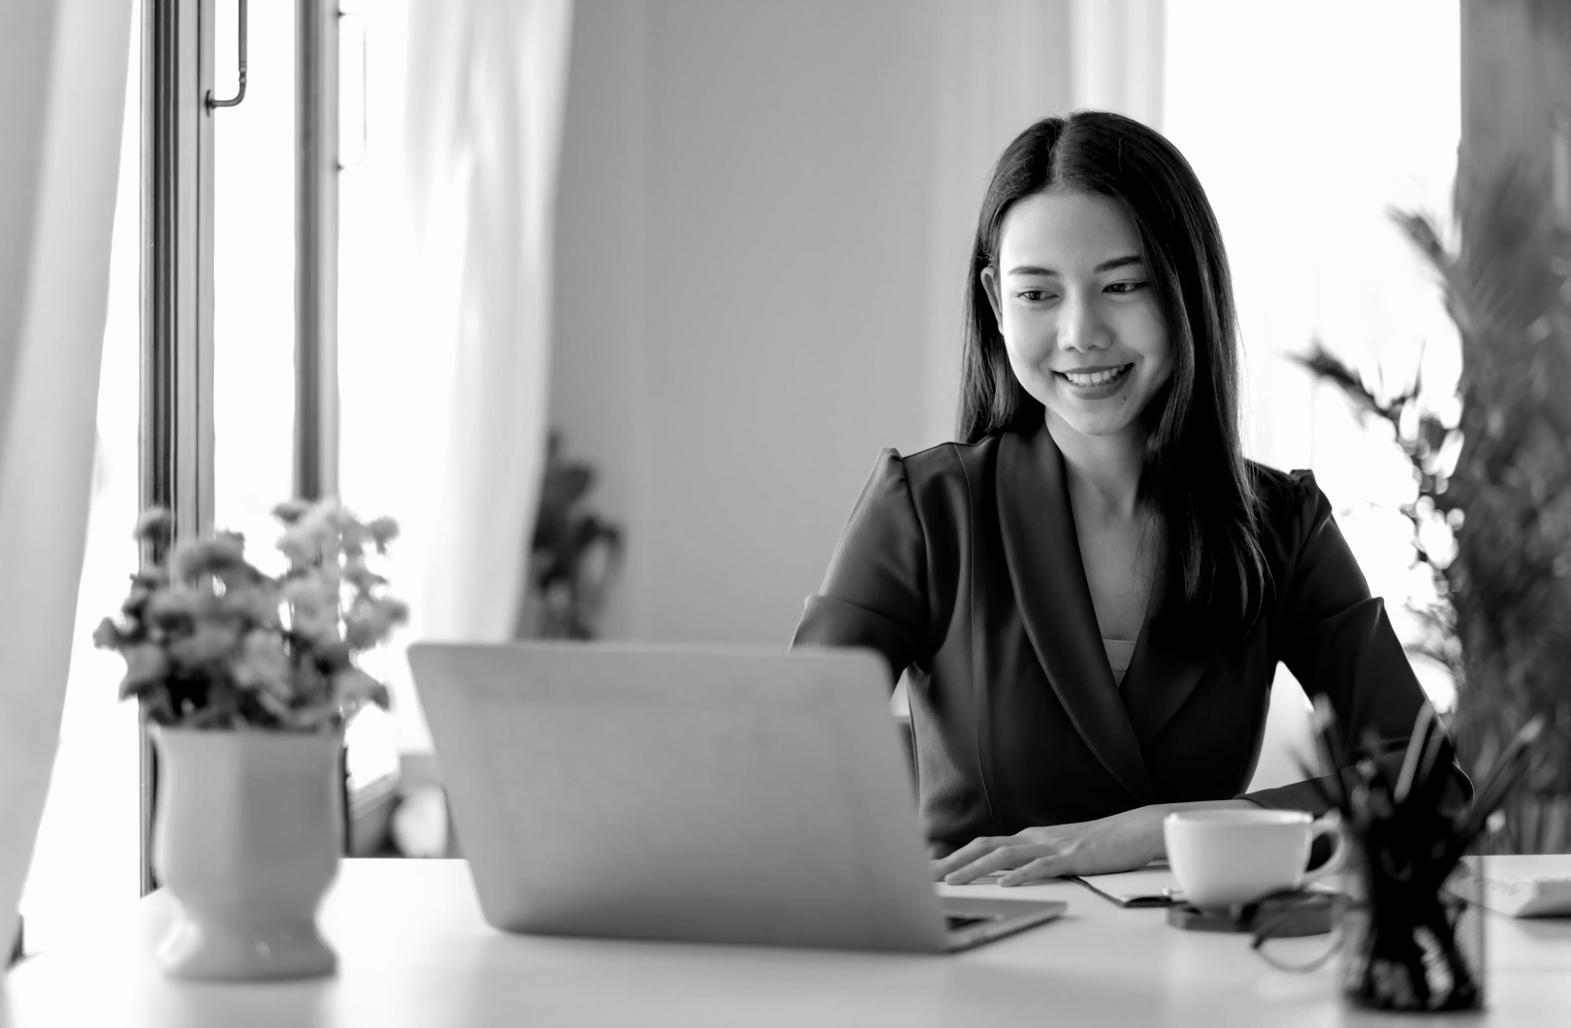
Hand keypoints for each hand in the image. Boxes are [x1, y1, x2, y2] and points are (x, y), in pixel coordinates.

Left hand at [932, 806, 1166, 885]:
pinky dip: (1020, 876)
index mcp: (1030, 838)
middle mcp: (1035, 838)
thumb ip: (1035, 861)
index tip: (930, 870)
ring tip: (952, 882)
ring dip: (975, 869)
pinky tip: (1005, 885)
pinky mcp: (1073, 857)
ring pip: (1005, 856)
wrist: (1136, 830)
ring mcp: (1053, 846)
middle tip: (925, 877)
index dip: (955, 857)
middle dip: (952, 862)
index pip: (984, 846)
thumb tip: (1009, 876)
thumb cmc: (1101, 845)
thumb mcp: (1060, 852)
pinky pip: (1041, 867)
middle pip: (984, 847)